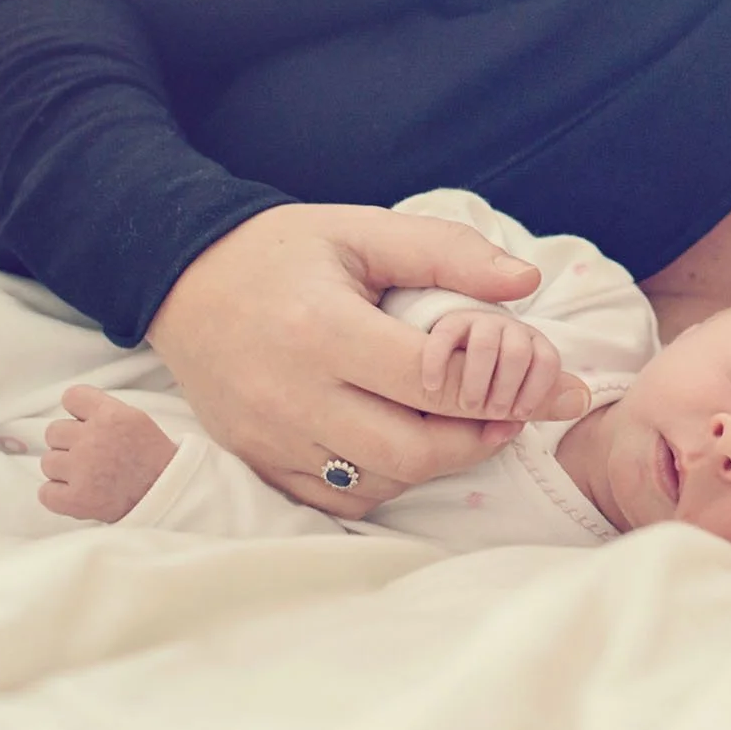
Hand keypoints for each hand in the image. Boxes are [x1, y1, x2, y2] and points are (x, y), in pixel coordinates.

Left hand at [39, 384, 178, 522]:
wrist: (166, 495)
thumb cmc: (153, 458)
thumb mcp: (137, 420)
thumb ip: (104, 411)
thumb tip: (73, 412)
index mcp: (112, 415)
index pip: (71, 397)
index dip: (76, 411)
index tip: (84, 422)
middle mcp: (93, 438)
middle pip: (53, 431)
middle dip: (68, 443)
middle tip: (90, 454)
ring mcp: (82, 470)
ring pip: (48, 462)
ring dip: (64, 470)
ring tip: (89, 476)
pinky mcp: (75, 499)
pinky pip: (45, 492)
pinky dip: (58, 495)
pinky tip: (78, 493)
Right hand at [143, 203, 590, 519]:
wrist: (183, 280)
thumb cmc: (285, 252)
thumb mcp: (364, 230)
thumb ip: (448, 253)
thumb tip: (526, 284)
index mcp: (322, 330)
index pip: (430, 382)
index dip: (499, 390)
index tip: (547, 387)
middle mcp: (291, 395)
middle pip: (410, 450)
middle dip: (477, 440)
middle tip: (513, 416)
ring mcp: (271, 438)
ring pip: (380, 482)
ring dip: (436, 463)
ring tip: (467, 425)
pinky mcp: (258, 463)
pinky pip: (341, 498)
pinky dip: (388, 481)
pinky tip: (408, 443)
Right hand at [421, 311, 565, 420]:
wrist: (447, 358)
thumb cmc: (485, 394)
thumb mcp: (508, 404)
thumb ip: (529, 408)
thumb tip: (580, 401)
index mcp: (532, 347)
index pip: (548, 360)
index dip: (538, 389)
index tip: (519, 412)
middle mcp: (510, 330)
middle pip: (519, 353)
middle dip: (506, 388)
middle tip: (490, 413)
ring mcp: (480, 322)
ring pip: (486, 345)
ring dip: (477, 380)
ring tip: (466, 406)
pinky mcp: (447, 323)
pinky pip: (446, 335)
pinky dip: (438, 361)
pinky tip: (432, 385)